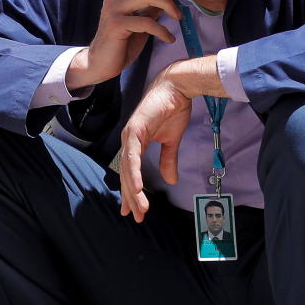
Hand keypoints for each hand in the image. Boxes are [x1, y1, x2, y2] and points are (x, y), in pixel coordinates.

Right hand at [67, 0, 180, 88]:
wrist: (102, 62)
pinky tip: (169, 38)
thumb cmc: (123, 38)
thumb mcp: (140, 19)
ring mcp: (114, 10)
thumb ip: (151, 5)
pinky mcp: (117, 26)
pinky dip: (163, 30)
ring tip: (179, 18)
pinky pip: (146, 22)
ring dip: (168, 6)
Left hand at [119, 74, 193, 222]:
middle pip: (127, 176)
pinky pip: (133, 156)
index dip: (132, 193)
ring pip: (128, 169)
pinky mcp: (135, 129)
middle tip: (136, 216)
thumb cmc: (173, 109)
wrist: (178, 88)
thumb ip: (168, 160)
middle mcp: (129, 141)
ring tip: (139, 209)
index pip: (131, 174)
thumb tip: (170, 180)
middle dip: (131, 198)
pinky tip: (137, 187)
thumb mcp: (171, 141)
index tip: (134, 210)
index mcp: (136, 144)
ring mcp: (130, 135)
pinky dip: (134, 172)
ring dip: (133, 190)